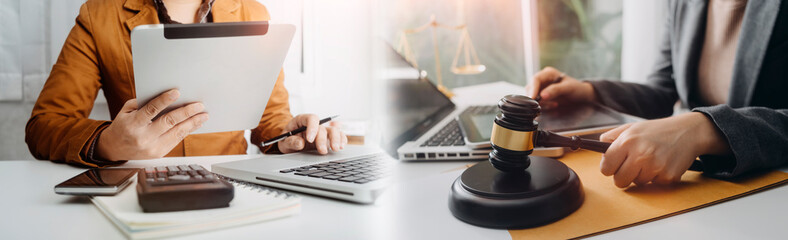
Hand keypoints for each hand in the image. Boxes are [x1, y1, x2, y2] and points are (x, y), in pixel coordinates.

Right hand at [96, 89, 208, 160]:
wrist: (114, 148)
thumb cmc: (123, 125)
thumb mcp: (127, 111)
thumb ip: (144, 103)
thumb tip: (166, 96)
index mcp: (133, 124)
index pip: (151, 110)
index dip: (165, 101)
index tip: (177, 92)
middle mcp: (143, 137)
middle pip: (169, 122)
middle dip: (186, 112)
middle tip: (199, 105)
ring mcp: (152, 147)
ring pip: (177, 133)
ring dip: (193, 123)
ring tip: (203, 115)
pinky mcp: (159, 154)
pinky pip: (176, 140)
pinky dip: (187, 131)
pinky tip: (194, 124)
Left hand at [277, 114, 347, 153]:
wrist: (290, 145)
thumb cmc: (287, 140)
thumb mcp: (283, 141)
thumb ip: (290, 142)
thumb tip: (300, 143)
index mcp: (302, 120)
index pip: (311, 119)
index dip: (312, 128)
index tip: (309, 139)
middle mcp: (314, 124)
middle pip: (323, 127)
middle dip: (323, 139)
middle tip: (322, 151)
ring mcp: (322, 131)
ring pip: (334, 130)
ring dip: (336, 139)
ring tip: (335, 149)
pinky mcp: (328, 138)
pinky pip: (339, 135)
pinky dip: (342, 140)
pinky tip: (342, 146)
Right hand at [524, 67, 595, 108]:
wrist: (582, 95)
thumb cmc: (577, 88)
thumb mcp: (568, 88)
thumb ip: (555, 90)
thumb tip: (542, 95)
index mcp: (548, 73)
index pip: (535, 79)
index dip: (533, 89)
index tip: (533, 98)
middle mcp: (543, 79)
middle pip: (531, 88)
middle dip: (536, 97)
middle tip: (543, 105)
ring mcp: (542, 88)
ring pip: (533, 96)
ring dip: (541, 103)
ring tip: (554, 104)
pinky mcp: (543, 96)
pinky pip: (538, 102)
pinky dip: (544, 106)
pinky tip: (554, 105)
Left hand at [598, 112, 729, 187]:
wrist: (688, 132)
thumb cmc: (658, 130)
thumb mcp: (632, 127)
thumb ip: (612, 137)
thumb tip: (598, 146)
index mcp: (627, 141)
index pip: (606, 167)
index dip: (608, 168)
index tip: (612, 166)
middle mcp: (640, 155)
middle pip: (619, 181)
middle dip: (623, 176)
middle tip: (631, 167)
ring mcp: (655, 167)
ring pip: (637, 183)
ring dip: (641, 175)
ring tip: (650, 160)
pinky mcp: (668, 176)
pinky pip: (654, 184)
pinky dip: (656, 177)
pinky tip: (662, 163)